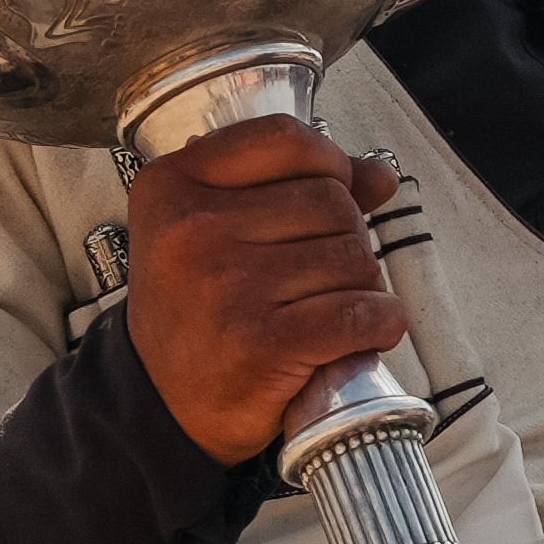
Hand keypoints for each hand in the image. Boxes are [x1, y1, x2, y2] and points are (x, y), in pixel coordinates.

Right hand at [128, 121, 407, 465]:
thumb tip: (376, 174)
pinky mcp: (263, 344)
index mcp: (173, 186)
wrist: (163, 403)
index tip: (333, 192)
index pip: (284, 140)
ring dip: (362, 285)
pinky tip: (360, 332)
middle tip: (321, 274)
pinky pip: (360, 314)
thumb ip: (293, 187)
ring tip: (328, 307)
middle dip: (347, 237)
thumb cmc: (196, 310)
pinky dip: (380, 323)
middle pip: (331, 201)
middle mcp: (193, 231)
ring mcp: (227, 287)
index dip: (329, 164)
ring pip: (354, 257)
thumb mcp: (218, 230)